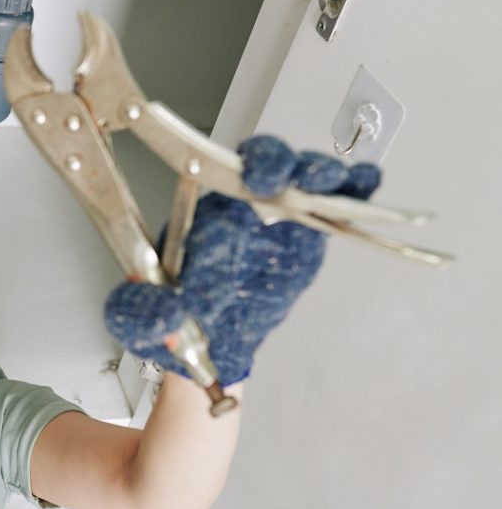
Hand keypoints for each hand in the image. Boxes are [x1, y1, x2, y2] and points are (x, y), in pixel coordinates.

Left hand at [104, 136, 381, 384]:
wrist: (211, 346)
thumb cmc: (176, 321)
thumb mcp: (144, 319)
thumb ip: (145, 313)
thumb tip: (159, 311)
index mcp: (202, 214)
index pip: (220, 169)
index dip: (240, 164)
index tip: (255, 176)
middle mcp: (241, 206)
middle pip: (267, 163)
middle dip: (283, 162)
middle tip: (291, 179)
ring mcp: (278, 218)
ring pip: (303, 179)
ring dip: (323, 174)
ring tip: (338, 183)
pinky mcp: (308, 237)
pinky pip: (334, 207)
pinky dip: (353, 192)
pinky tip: (364, 185)